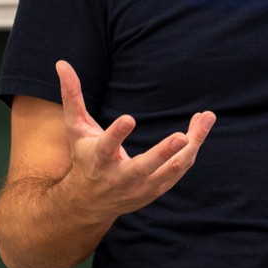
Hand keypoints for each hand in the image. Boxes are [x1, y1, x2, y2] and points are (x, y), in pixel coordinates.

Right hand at [56, 60, 214, 220]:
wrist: (88, 204)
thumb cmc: (84, 158)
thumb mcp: (76, 129)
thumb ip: (72, 97)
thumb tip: (62, 63)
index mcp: (98, 161)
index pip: (106, 148)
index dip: (117, 134)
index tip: (129, 118)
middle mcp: (120, 178)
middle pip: (144, 168)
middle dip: (163, 153)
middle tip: (181, 136)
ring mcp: (141, 188)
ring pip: (171, 169)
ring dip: (192, 143)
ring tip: (206, 117)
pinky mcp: (157, 190)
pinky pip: (180, 168)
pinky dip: (193, 147)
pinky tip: (201, 125)